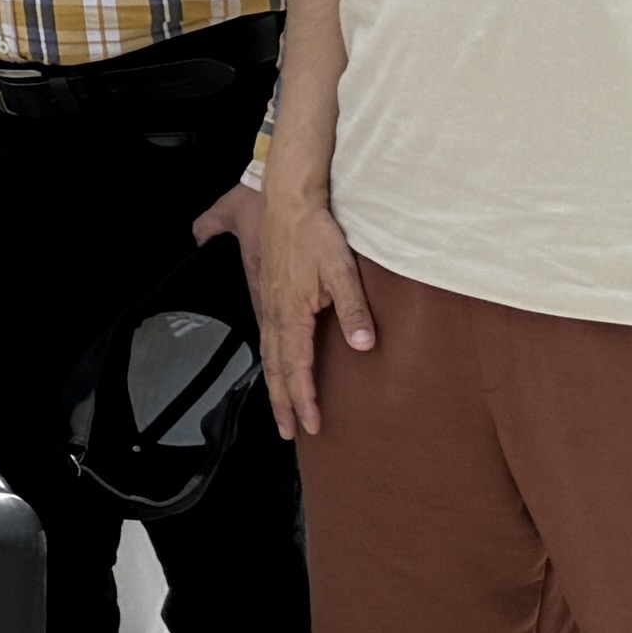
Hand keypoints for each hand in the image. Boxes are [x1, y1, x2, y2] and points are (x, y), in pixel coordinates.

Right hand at [241, 161, 380, 443]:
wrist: (288, 201)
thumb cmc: (314, 231)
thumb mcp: (342, 269)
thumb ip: (353, 308)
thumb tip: (364, 343)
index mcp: (291, 312)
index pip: (297, 366)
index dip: (304, 398)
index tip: (311, 424)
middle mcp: (274, 313)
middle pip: (276, 368)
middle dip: (282, 402)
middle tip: (289, 431)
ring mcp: (269, 304)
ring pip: (268, 356)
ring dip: (275, 386)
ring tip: (281, 409)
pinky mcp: (269, 295)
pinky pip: (267, 339)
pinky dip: (271, 362)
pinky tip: (276, 366)